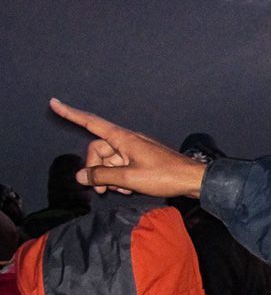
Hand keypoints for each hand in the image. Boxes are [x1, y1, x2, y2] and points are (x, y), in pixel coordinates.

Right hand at [49, 99, 206, 197]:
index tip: (54, 103)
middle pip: (98, 150)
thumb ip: (102, 176)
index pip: (91, 123)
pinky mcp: (142, 160)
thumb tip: (81, 176)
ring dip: (109, 177)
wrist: (192, 180)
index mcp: (123, 138)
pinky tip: (129, 189)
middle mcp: (127, 140)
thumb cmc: (164, 176)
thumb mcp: (129, 178)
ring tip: (121, 191)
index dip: (71, 114)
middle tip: (101, 191)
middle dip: (95, 170)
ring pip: (110, 161)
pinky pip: (122, 166)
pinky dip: (121, 178)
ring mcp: (135, 150)